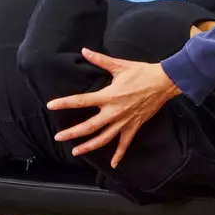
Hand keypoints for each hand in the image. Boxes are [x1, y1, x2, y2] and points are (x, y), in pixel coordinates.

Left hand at [46, 50, 180, 166]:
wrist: (164, 82)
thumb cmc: (142, 72)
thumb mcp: (119, 65)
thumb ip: (100, 60)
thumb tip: (84, 51)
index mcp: (108, 96)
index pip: (81, 101)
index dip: (64, 103)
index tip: (51, 106)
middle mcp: (114, 112)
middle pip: (89, 126)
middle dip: (72, 133)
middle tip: (58, 137)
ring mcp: (124, 122)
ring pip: (103, 138)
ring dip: (88, 146)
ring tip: (75, 152)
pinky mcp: (134, 127)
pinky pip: (125, 144)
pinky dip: (119, 155)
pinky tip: (113, 164)